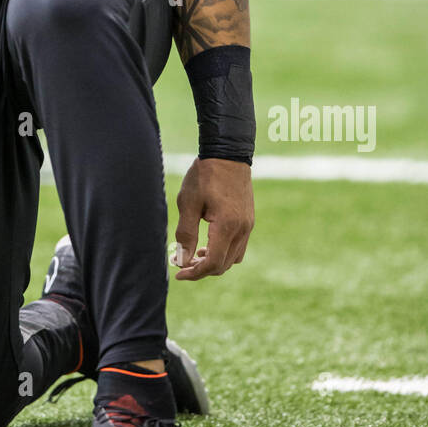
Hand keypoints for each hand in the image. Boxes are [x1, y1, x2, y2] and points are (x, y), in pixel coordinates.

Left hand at [173, 158, 252, 279]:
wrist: (227, 154)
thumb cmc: (205, 176)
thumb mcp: (188, 203)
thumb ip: (186, 234)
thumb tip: (182, 260)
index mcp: (227, 226)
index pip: (213, 263)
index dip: (195, 272)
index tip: (179, 273)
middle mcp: (242, 229)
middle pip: (224, 264)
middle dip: (202, 269)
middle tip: (182, 263)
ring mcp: (248, 225)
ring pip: (234, 258)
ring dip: (215, 262)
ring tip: (196, 254)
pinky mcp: (249, 220)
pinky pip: (239, 246)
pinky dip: (224, 252)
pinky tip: (209, 243)